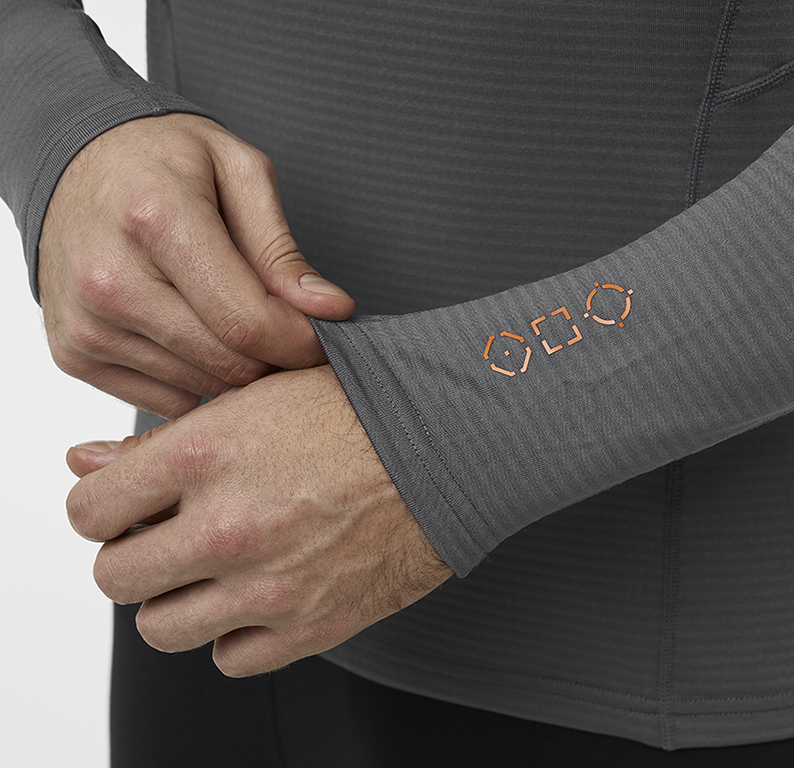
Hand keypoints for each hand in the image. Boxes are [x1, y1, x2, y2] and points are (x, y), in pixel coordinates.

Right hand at [39, 114, 354, 418]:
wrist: (77, 165)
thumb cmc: (163, 161)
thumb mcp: (239, 172)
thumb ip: (282, 249)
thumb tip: (330, 311)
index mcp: (156, 220)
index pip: (245, 321)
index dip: (300, 341)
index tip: (325, 333)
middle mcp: (110, 279)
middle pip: (227, 363)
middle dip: (275, 357)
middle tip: (287, 327)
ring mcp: (86, 323)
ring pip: (201, 389)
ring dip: (236, 369)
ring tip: (237, 321)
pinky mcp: (75, 353)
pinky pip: (166, 401)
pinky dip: (196, 380)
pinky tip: (197, 335)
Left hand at [65, 366, 452, 676]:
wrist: (448, 441)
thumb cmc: (355, 409)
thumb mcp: (253, 398)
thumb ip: (160, 438)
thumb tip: (82, 460)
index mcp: (206, 452)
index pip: (90, 510)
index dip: (101, 508)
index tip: (124, 507)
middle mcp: (228, 524)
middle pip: (116, 577)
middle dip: (133, 556)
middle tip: (169, 535)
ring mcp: (268, 584)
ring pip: (161, 628)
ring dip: (176, 599)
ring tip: (212, 567)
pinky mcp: (310, 625)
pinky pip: (229, 658)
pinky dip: (233, 632)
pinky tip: (257, 592)